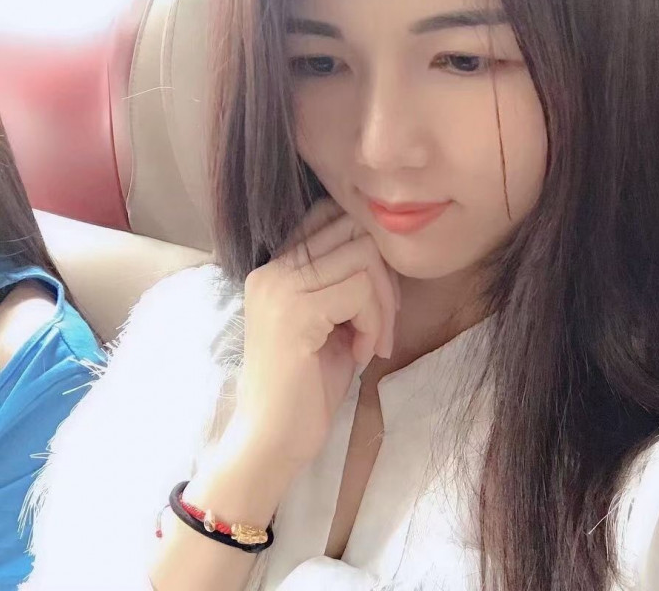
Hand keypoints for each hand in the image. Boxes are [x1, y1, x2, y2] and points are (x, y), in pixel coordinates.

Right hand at [229, 198, 400, 468]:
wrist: (271, 442)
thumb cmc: (306, 387)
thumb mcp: (331, 322)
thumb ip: (347, 282)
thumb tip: (387, 254)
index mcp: (276, 268)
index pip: (331, 216)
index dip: (368, 249)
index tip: (376, 297)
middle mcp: (272, 269)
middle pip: (354, 230)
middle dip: (385, 276)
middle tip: (385, 322)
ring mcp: (280, 287)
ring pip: (364, 257)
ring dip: (383, 303)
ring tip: (375, 342)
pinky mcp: (295, 313)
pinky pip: (360, 292)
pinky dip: (375, 323)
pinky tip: (363, 355)